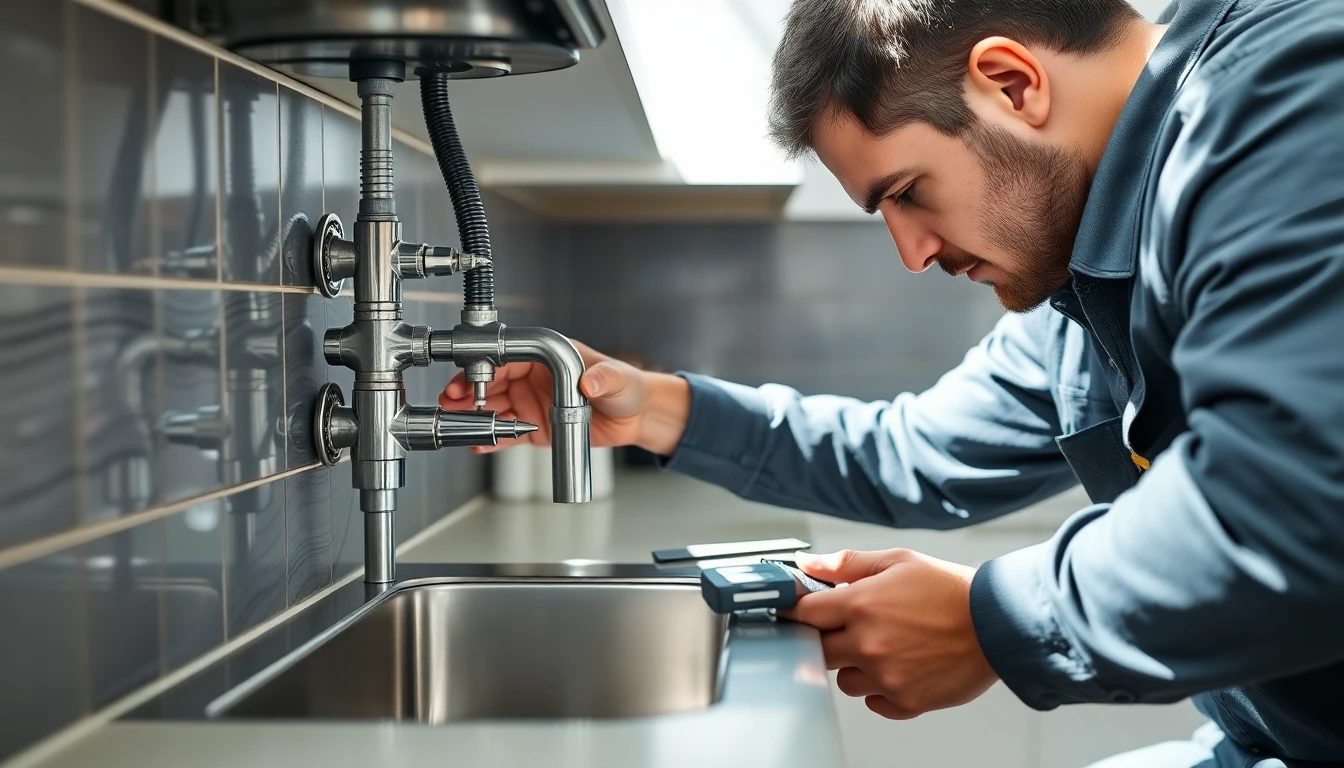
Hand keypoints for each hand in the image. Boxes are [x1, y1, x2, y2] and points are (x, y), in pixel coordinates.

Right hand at [439, 339, 690, 454]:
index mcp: (550, 357)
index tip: (469, 378)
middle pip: (492, 382)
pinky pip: (507, 432)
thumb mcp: (618, 379)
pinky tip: (478, 443)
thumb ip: (604, 377)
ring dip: (473, 414)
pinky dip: (492, 438)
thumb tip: (591, 381)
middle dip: (468, 391)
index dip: (485, 367)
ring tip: (457, 424)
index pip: (509, 358)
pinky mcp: (535, 427)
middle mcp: (535, 378)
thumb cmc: (628, 388)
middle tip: (450, 402)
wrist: (636, 418)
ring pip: (494, 407)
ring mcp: (532, 402)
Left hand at [783, 548, 997, 719]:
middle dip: (828, 639)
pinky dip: (881, 689)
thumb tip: (806, 564)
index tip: (802, 611)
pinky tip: (901, 667)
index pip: (804, 613)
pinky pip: (873, 702)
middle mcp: (868, 644)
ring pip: (845, 681)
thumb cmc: (950, 590)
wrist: (998, 624)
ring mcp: (885, 677)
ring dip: (856, 666)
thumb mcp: (897, 561)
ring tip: (886, 647)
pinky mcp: (906, 703)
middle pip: (818, 651)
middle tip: (850, 629)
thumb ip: (847, 564)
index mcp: (861, 604)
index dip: (799, 611)